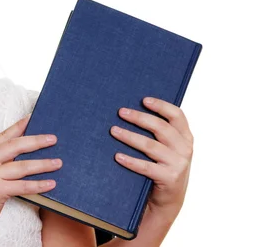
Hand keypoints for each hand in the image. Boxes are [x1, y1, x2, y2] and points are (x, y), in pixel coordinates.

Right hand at [0, 114, 60, 241]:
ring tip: (58, 162)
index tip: (34, 118)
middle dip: (36, 141)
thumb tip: (21, 153)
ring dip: (43, 164)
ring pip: (22, 166)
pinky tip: (50, 183)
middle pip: (15, 146)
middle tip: (53, 139)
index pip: (3, 136)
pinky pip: (22, 185)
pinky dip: (38, 184)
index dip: (19, 127)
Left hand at [110, 97, 193, 219]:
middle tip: (120, 112)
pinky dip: (130, 160)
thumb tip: (131, 110)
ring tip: (113, 130)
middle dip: (139, 118)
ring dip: (129, 136)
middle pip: (160, 128)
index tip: (143, 100)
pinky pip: (146, 167)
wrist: (168, 199)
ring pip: (150, 146)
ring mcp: (178, 164)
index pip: (177, 115)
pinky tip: (117, 156)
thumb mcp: (167, 148)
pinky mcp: (169, 178)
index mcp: (185, 137)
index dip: (161, 106)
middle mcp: (185, 149)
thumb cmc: (162, 166)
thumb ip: (159, 132)